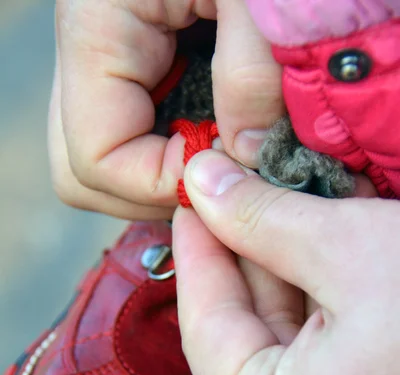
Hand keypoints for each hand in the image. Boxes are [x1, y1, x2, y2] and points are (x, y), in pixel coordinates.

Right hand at [49, 0, 283, 219]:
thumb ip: (253, 72)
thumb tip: (242, 156)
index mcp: (96, 29)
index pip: (94, 159)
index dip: (160, 184)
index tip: (226, 176)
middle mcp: (89, 55)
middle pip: (84, 173)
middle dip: (151, 193)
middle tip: (217, 182)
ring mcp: (110, 66)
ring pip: (105, 163)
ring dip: (162, 179)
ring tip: (218, 161)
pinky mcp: (137, 69)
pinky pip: (134, 139)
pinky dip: (173, 155)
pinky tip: (215, 139)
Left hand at [172, 149, 399, 374]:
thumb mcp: (353, 248)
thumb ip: (262, 218)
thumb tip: (201, 178)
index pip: (207, 334)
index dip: (196, 257)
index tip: (191, 199)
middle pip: (246, 343)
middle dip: (239, 261)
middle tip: (225, 194)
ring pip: (288, 354)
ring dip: (280, 277)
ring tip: (265, 208)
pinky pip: (324, 368)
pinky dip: (316, 308)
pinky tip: (309, 250)